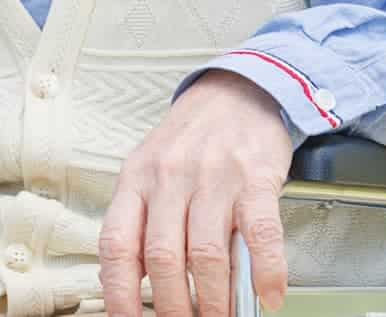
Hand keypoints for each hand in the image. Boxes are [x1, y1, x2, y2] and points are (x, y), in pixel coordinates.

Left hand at [98, 70, 293, 316]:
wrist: (237, 91)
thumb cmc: (191, 140)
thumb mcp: (150, 169)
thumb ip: (141, 218)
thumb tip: (132, 281)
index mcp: (137, 180)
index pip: (117, 244)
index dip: (119, 292)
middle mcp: (170, 178)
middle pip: (162, 257)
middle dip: (173, 307)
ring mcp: (213, 177)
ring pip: (206, 254)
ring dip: (214, 300)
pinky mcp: (255, 178)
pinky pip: (259, 235)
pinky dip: (265, 273)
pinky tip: (268, 295)